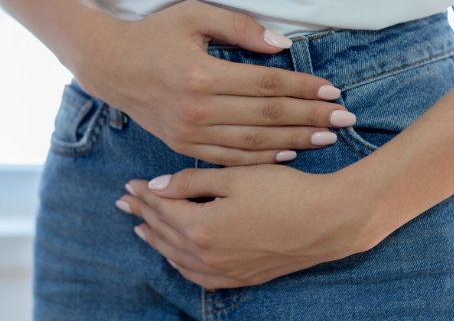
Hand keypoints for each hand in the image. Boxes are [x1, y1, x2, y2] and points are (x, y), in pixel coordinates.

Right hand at [74, 0, 355, 165]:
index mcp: (202, 75)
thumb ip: (238, 28)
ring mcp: (189, 132)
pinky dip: (261, 159)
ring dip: (294, 140)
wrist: (109, 66)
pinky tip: (287, 155)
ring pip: (253, 142)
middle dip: (311, 117)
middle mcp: (198, 109)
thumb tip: (281, 45)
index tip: (334, 91)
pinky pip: (229, 158)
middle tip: (345, 119)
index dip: (304, 87)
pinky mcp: (182, 145)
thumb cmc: (153, 34)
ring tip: (327, 139)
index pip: (267, 84)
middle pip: (267, 116)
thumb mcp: (192, 15)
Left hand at [115, 166, 377, 288]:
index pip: (162, 209)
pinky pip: (200, 277)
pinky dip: (181, 265)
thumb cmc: (284, 191)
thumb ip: (191, 182)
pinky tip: (177, 257)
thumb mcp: (235, 176)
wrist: (328, 220)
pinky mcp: (244, 277)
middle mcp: (208, 255)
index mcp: (202, 227)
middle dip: (143, 215)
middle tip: (125, 202)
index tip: (130, 183)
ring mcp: (226, 270)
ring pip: (178, 258)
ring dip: (157, 241)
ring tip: (141, 228)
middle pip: (165, 233)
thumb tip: (156, 186)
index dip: (144, 195)